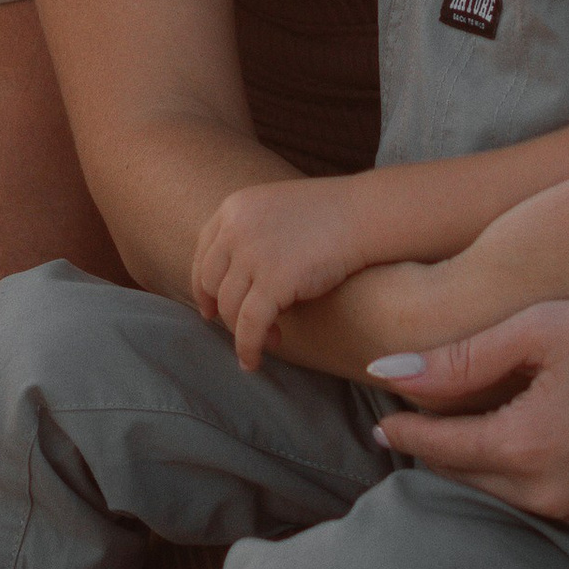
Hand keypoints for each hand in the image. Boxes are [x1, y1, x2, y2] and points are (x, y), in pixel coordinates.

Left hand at [193, 175, 378, 367]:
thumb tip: (234, 278)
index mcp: (233, 207)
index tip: (210, 309)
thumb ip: (250, 234)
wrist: (365, 215)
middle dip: (223, 312)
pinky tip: (253, 360)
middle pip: (212, 284)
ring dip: (242, 333)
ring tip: (267, 341)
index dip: (204, 287)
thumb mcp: (276, 210)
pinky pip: (249, 326)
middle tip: (242, 329)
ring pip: (230, 308)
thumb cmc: (331, 215)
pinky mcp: (274, 282)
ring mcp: (252, 254)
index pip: (204, 254)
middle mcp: (235, 229)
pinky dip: (248, 347)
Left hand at [366, 121, 568, 534]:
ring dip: (492, 469)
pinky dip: (542, 481)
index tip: (382, 417)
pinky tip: (540, 453)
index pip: (442, 447)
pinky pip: (567, 505)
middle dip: (443, 451)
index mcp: (526, 449)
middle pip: (475, 477)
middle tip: (415, 429)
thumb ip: (461, 358)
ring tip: (469, 440)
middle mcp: (557, 497)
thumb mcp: (542, 330)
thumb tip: (387, 373)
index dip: (407, 430)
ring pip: (519, 496)